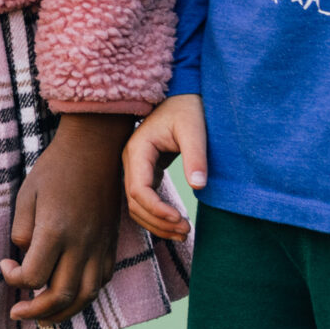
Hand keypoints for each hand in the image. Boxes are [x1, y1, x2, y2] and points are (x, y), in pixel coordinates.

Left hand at [3, 112, 129, 324]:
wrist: (96, 150)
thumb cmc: (56, 168)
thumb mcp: (26, 193)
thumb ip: (21, 230)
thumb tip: (22, 257)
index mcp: (56, 231)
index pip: (33, 276)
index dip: (14, 278)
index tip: (5, 265)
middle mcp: (81, 245)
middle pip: (61, 296)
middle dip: (36, 311)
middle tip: (17, 311)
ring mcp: (99, 248)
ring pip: (85, 297)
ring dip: (62, 313)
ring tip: (42, 317)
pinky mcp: (110, 247)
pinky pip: (100, 283)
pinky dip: (83, 297)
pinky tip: (68, 296)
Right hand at [123, 93, 205, 241]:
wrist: (183, 96)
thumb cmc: (187, 109)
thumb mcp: (194, 129)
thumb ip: (195, 156)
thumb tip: (198, 186)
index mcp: (138, 149)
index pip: (138, 189)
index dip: (156, 209)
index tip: (180, 219)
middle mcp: (131, 160)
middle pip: (135, 203)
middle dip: (159, 221)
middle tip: (187, 230)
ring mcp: (136, 168)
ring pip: (137, 206)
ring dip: (157, 223)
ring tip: (184, 232)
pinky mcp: (146, 172)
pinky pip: (146, 201)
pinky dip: (158, 216)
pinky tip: (177, 225)